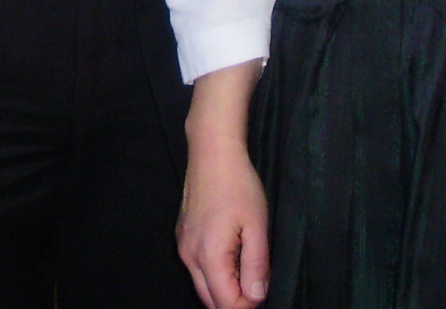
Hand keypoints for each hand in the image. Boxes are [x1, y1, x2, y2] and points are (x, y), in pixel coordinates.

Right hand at [178, 138, 269, 308]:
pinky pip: (197, 268)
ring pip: (202, 286)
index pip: (227, 304)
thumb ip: (256, 266)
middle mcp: (190, 256)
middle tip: (257, 283)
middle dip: (234, 301)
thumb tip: (257, 297)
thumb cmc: (236, 184)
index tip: (263, 290)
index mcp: (209, 256)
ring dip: (224, 288)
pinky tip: (231, 254)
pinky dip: (214, 273)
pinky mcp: (182, 237)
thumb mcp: (257, 226)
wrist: (212, 152)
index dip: (248, 305)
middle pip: (211, 301)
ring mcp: (183, 247)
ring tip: (246, 266)